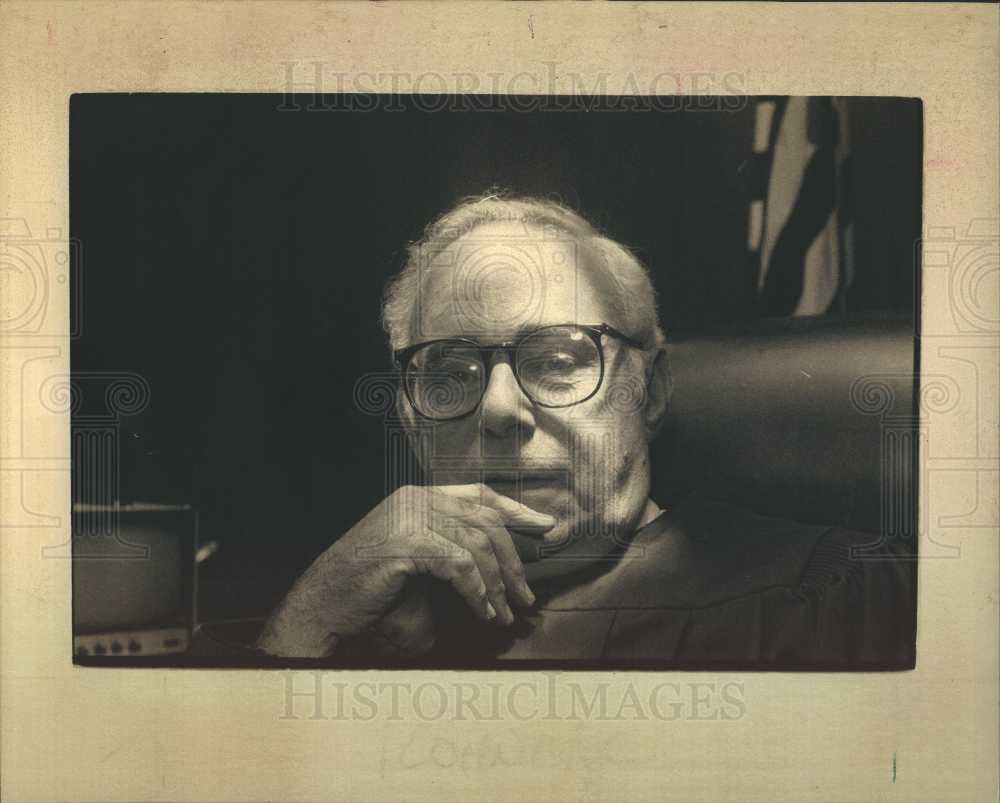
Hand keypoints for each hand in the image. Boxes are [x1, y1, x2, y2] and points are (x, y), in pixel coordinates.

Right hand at [256, 484, 554, 656]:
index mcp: (417, 495)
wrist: (321, 603)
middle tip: (526, 596)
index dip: (516, 510)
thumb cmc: (365, 587)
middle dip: (513, 560)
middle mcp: (414, 498)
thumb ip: (446, 546)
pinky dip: (475, 591)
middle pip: (484, 520)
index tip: (546, 527)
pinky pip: (457, 565)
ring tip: (504, 614)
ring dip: (497, 584)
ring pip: (475, 544)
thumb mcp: (411, 556)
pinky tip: (481, 612)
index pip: (479, 494)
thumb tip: (498, 560)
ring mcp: (408, 517)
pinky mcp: (404, 543)